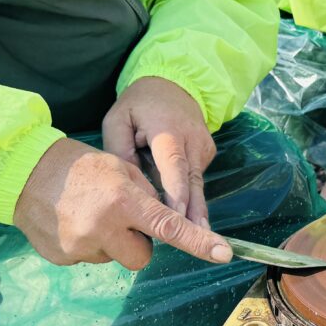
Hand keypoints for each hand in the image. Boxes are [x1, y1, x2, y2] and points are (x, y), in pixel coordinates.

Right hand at [13, 137, 230, 271]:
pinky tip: (72, 222)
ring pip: (115, 258)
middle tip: (122, 218)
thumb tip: (163, 220)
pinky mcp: (62, 259)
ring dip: (111, 242)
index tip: (223, 253)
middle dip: (139, 242)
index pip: (169, 227)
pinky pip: (90, 258)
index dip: (198, 242)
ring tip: (90, 214)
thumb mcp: (120, 169)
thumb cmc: (78, 166)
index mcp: (123, 201)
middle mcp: (103, 229)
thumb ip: (145, 197)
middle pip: (143, 257)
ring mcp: (80, 248)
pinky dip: (88, 244)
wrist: (24, 173)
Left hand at [102, 76, 216, 230]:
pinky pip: (196, 180)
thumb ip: (120, 153)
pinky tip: (186, 223)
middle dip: (194, 214)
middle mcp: (193, 141)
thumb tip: (129, 189)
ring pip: (197, 185)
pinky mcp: (207, 154)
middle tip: (198, 242)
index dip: (177, 196)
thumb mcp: (118, 121)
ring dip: (193, 212)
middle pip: (193, 183)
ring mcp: (204, 148)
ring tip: (196, 242)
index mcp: (169, 132)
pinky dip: (190, 199)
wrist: (173, 83)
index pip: (175, 168)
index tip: (178, 220)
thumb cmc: (138, 104)